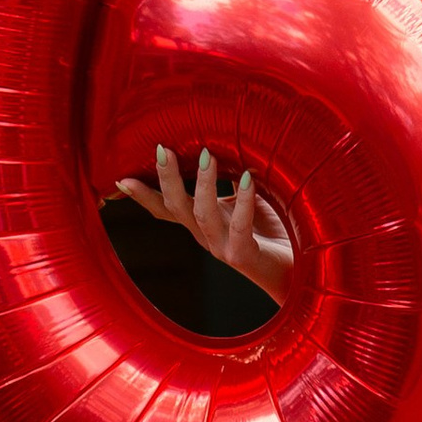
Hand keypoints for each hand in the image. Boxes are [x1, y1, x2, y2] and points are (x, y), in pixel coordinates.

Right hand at [112, 144, 294, 299]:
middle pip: (176, 209)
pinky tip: (249, 178)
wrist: (300, 275)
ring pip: (202, 215)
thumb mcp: (248, 201)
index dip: (144, 196)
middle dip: (166, 179)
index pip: (167, 210)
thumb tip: (221, 146)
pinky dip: (244, 200)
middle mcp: (207, 238)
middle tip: (162, 149)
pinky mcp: (245, 256)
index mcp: (203, 225)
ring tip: (206, 155)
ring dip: (202, 184)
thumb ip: (232, 181)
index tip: (121, 177)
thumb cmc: (275, 233)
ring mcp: (223, 248)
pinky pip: (240, 226)